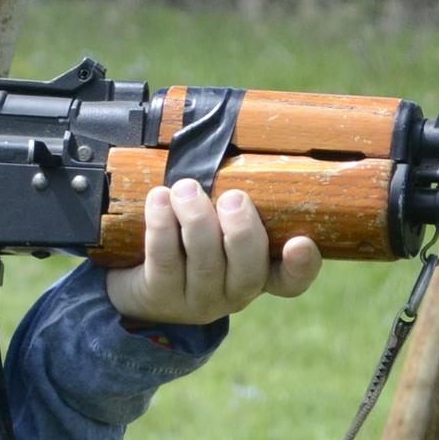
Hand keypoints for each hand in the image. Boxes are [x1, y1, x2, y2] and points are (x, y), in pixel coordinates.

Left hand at [104, 179, 322, 325]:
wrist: (136, 277)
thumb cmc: (189, 238)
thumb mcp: (220, 223)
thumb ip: (237, 199)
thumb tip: (234, 140)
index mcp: (259, 274)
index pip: (290, 280)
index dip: (302, 266)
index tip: (301, 242)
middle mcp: (232, 293)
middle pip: (248, 272)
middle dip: (242, 232)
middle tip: (233, 197)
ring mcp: (196, 299)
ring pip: (205, 264)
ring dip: (197, 221)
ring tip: (186, 188)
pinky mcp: (159, 295)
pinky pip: (164, 260)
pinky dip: (162, 226)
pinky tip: (159, 199)